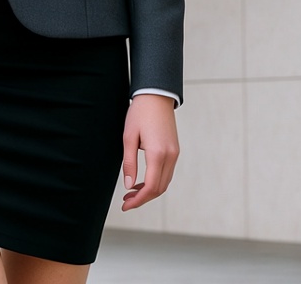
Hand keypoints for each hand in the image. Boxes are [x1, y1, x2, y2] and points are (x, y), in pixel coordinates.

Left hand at [121, 94, 178, 209]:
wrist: (156, 95)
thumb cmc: (140, 113)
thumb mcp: (128, 137)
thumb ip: (129, 163)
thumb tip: (129, 185)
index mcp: (158, 154)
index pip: (151, 187)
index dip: (138, 200)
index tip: (125, 205)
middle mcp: (170, 156)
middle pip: (159, 188)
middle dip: (143, 198)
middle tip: (126, 201)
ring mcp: (175, 153)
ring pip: (165, 182)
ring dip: (149, 191)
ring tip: (131, 192)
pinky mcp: (175, 150)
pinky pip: (167, 172)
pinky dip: (156, 181)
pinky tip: (142, 180)